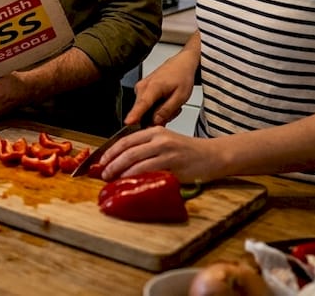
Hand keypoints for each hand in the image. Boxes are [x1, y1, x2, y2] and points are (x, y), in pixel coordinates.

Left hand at [95, 127, 223, 184]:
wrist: (213, 155)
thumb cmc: (188, 151)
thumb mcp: (166, 142)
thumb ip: (147, 147)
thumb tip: (123, 161)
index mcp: (155, 131)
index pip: (126, 140)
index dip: (111, 152)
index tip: (101, 162)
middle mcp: (160, 138)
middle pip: (128, 151)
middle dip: (112, 163)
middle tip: (103, 174)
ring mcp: (167, 151)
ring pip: (137, 161)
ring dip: (121, 172)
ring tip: (112, 180)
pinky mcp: (175, 165)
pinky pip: (151, 171)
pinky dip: (137, 177)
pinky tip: (130, 183)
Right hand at [125, 53, 196, 128]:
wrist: (180, 64)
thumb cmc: (181, 77)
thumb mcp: (181, 97)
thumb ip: (167, 111)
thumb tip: (155, 122)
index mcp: (153, 87)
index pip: (142, 104)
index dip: (135, 115)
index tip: (128, 122)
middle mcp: (142, 87)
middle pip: (143, 112)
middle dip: (157, 117)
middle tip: (173, 110)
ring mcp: (140, 89)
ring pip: (145, 111)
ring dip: (158, 113)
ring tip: (171, 104)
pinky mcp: (140, 91)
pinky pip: (145, 106)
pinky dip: (156, 108)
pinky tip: (165, 102)